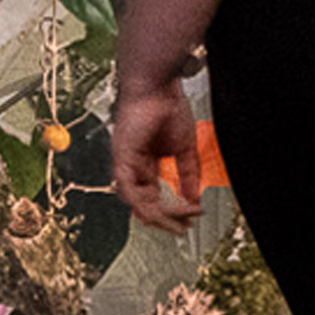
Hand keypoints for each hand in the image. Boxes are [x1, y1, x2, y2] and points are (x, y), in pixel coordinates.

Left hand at [111, 79, 201, 236]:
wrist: (158, 86)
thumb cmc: (167, 107)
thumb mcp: (184, 148)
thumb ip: (188, 175)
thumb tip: (193, 198)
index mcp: (145, 162)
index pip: (152, 195)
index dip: (169, 210)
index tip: (187, 218)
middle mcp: (133, 165)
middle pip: (143, 203)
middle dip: (165, 219)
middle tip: (183, 228)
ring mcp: (125, 162)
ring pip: (135, 202)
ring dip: (159, 215)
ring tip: (179, 220)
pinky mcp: (121, 157)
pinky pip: (128, 189)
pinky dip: (147, 203)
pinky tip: (164, 209)